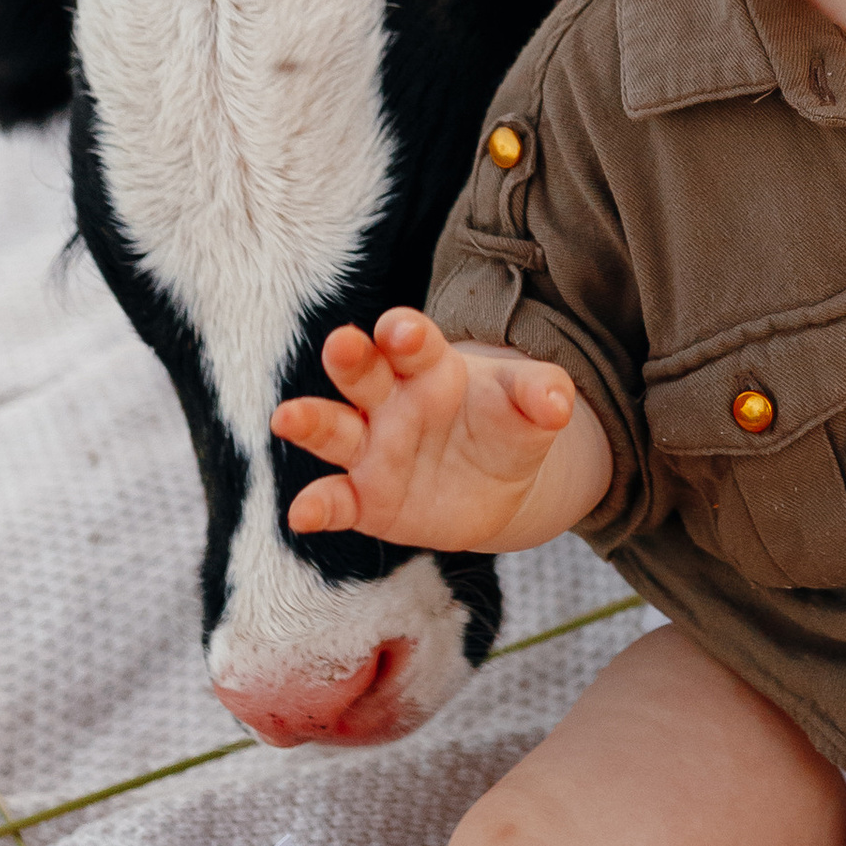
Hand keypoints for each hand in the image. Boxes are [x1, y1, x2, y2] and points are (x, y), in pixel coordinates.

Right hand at [271, 309, 579, 555]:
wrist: (497, 485)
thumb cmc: (506, 427)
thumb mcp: (531, 409)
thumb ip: (542, 396)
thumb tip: (559, 402)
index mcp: (430, 367)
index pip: (412, 344)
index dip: (405, 334)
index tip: (403, 330)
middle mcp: (390, 402)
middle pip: (364, 374)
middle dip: (352, 358)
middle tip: (342, 343)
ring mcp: (372, 450)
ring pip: (334, 430)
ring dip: (311, 421)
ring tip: (287, 418)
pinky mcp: (365, 500)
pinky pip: (336, 501)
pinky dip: (318, 507)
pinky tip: (302, 515)